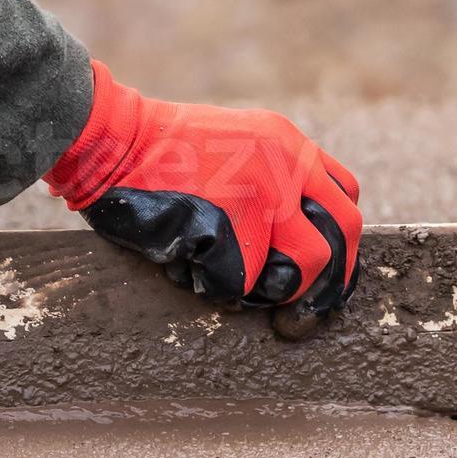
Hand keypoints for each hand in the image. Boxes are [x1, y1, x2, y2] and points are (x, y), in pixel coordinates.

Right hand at [46, 62, 363, 330]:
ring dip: (275, 290)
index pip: (346, 196)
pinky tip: (189, 268)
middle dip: (329, 284)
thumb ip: (270, 175)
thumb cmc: (156, 154)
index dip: (340, 241)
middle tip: (303, 316)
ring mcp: (263, 197)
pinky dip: (216, 288)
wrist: (111, 141)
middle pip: (342, 234)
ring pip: (303, 266)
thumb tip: (296, 235)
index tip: (324, 273)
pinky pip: (242, 285)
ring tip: (236, 284)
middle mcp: (287, 165)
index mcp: (288, 143)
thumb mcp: (232, 142)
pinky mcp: (230, 228)